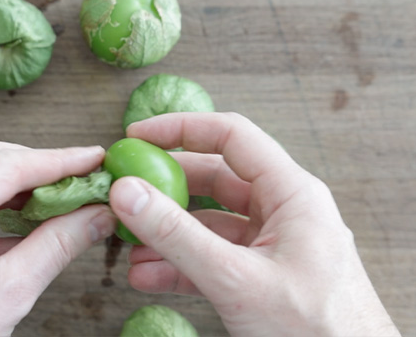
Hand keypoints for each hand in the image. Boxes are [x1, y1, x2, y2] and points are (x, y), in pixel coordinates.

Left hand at [0, 138, 116, 336]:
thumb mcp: (6, 295)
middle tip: (75, 179)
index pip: (4, 166)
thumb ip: (56, 246)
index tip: (93, 160)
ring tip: (52, 200)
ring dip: (9, 183)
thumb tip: (98, 216)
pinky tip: (18, 223)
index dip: (57, 161)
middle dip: (32, 166)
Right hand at [109, 113, 399, 336]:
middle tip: (126, 191)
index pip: (232, 137)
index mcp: (291, 194)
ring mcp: (269, 243)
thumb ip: (178, 236)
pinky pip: (211, 256)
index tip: (139, 136)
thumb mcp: (237, 278)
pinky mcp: (259, 273)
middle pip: (212, 179)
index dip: (182, 129)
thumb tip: (129, 193)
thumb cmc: (318, 330)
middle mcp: (281, 211)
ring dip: (166, 233)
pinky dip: (178, 263)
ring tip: (128, 244)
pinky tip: (147, 274)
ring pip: (207, 222)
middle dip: (165, 188)